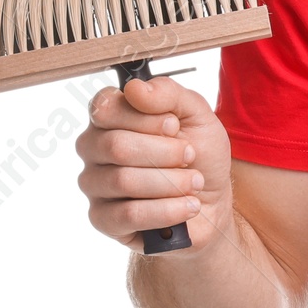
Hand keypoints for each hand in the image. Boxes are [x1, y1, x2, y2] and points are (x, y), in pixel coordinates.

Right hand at [74, 75, 233, 252]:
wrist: (213, 202)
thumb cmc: (199, 156)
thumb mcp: (197, 116)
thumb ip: (168, 94)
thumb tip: (134, 89)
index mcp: (110, 118)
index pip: (105, 108)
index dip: (147, 119)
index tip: (175, 126)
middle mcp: (94, 148)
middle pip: (115, 146)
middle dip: (165, 152)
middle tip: (190, 156)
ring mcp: (95, 184)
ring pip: (123, 180)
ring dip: (171, 182)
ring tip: (194, 182)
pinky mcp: (103, 219)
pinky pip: (128, 214)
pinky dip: (166, 210)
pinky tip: (188, 206)